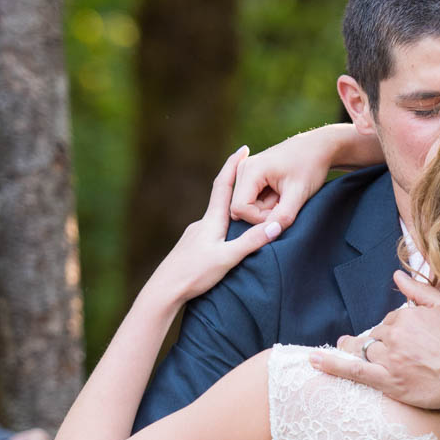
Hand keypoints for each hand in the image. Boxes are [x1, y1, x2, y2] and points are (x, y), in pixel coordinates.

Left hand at [147, 148, 282, 306]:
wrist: (164, 291)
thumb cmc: (194, 274)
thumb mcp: (227, 259)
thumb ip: (251, 242)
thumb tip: (275, 225)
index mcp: (211, 221)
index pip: (224, 186)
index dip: (233, 166)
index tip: (244, 149)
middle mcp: (202, 223)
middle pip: (221, 198)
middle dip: (236, 184)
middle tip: (252, 172)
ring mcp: (195, 235)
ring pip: (217, 216)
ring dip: (232, 207)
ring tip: (247, 205)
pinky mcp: (192, 248)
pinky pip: (213, 230)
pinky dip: (224, 225)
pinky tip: (228, 235)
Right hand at [230, 124, 380, 230]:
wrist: (317, 148)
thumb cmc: (310, 167)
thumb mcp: (299, 194)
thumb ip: (283, 215)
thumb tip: (269, 233)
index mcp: (250, 170)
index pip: (240, 208)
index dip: (259, 219)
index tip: (281, 214)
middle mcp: (243, 169)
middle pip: (240, 208)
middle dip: (263, 214)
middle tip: (285, 204)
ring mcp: (245, 171)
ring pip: (246, 205)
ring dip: (265, 208)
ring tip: (284, 197)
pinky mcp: (251, 174)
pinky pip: (251, 198)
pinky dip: (266, 202)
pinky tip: (280, 194)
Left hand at [310, 271, 439, 439]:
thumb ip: (420, 290)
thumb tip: (397, 274)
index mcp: (408, 314)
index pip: (391, 318)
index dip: (399, 330)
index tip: (412, 341)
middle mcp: (396, 334)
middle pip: (376, 334)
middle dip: (383, 342)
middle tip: (401, 354)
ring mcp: (390, 358)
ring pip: (365, 350)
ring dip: (360, 350)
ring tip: (355, 350)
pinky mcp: (388, 381)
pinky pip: (353, 370)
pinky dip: (331, 364)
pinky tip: (314, 360)